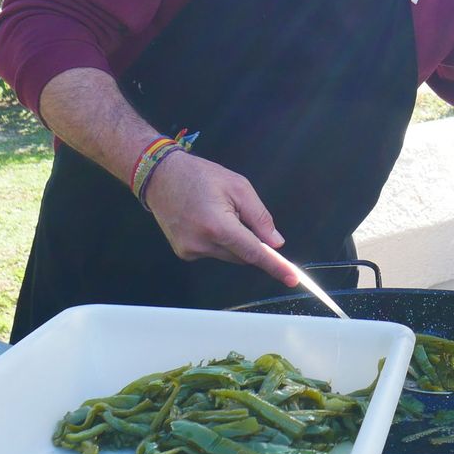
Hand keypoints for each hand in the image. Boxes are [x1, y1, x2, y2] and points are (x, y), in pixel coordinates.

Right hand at [140, 151, 296, 286]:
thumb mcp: (238, 186)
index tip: (291, 278)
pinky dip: (218, 241)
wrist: (161, 176)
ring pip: (229, 255)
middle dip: (250, 240)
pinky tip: (206, 221)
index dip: (275, 266)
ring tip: (216, 212)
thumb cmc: (199, 176)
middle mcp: (202, 243)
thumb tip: (275, 242)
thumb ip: (259, 217)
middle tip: (239, 214)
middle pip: (242, 255)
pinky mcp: (184, 253)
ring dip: (233, 241)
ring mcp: (190, 251)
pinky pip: (213, 253)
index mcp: (217, 226)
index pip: (254, 252)